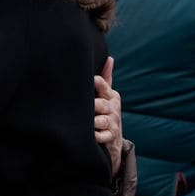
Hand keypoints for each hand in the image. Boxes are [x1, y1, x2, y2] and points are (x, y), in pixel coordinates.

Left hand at [93, 57, 122, 176]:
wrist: (114, 137)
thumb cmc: (105, 110)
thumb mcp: (107, 94)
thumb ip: (106, 78)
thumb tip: (109, 58)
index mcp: (111, 95)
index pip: (103, 85)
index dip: (94, 82)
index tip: (86, 79)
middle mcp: (112, 108)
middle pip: (100, 104)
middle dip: (91, 105)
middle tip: (80, 105)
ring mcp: (112, 123)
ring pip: (101, 120)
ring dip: (92, 121)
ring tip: (85, 120)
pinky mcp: (110, 137)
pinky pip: (102, 136)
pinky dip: (95, 136)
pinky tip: (89, 134)